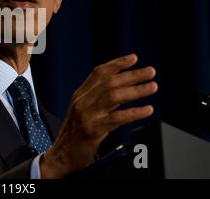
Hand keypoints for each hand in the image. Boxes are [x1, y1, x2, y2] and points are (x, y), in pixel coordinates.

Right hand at [40, 54, 156, 177]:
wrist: (62, 156)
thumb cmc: (76, 135)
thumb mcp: (84, 111)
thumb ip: (100, 99)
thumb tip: (124, 87)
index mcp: (80, 95)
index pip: (98, 73)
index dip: (117, 64)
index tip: (134, 58)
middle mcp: (81, 102)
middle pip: (109, 82)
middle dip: (132, 75)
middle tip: (151, 72)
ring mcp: (86, 115)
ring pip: (113, 97)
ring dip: (136, 90)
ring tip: (152, 86)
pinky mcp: (92, 130)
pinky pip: (117, 118)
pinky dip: (134, 112)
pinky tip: (147, 110)